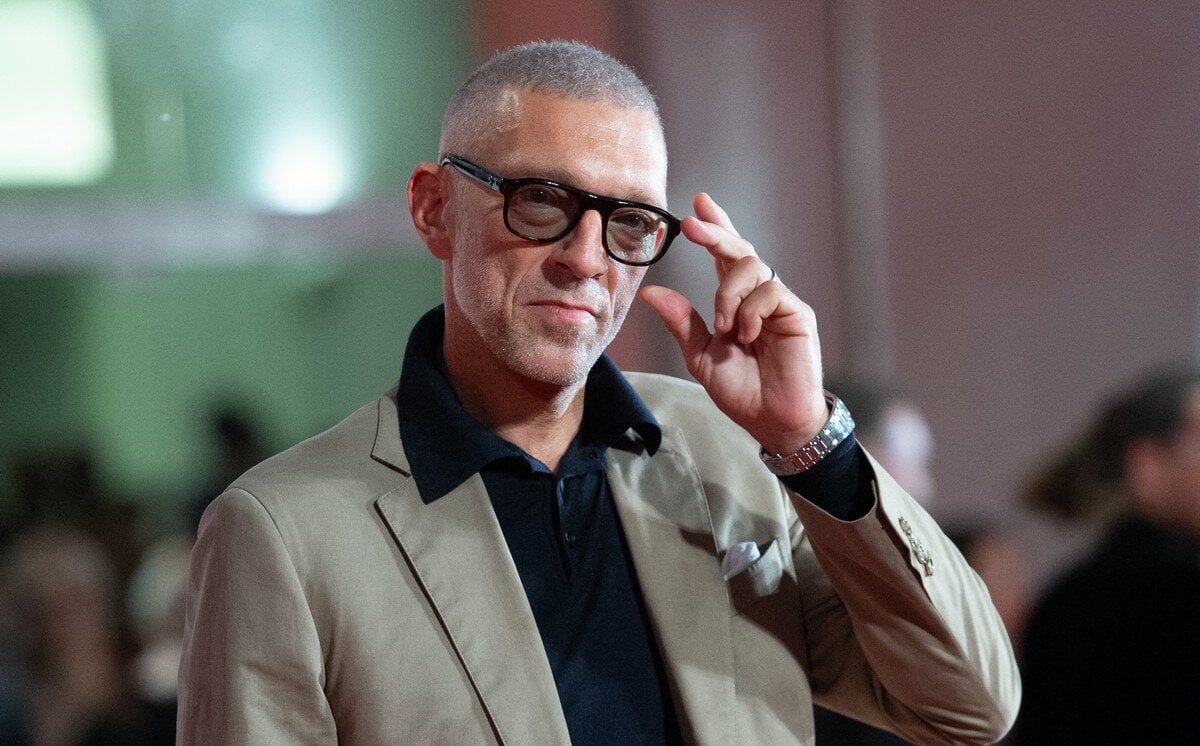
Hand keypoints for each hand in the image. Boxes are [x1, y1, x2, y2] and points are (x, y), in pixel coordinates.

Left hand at [640, 193, 827, 453]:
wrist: (772, 421)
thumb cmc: (742, 390)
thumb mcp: (701, 356)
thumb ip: (682, 323)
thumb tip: (652, 292)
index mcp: (736, 301)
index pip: (725, 255)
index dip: (716, 227)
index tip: (698, 203)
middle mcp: (758, 296)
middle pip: (739, 250)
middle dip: (715, 233)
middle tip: (692, 223)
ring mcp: (779, 303)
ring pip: (753, 268)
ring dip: (728, 294)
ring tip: (724, 326)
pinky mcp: (798, 314)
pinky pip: (771, 293)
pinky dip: (750, 312)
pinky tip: (748, 336)